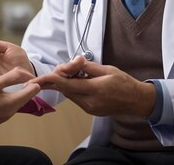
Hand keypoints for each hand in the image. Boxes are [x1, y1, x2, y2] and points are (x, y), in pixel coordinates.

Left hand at [30, 57, 155, 116]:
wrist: (137, 101)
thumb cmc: (124, 82)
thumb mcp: (106, 69)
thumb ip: (86, 67)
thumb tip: (70, 63)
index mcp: (94, 90)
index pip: (66, 85)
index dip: (49, 80)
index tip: (36, 79)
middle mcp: (89, 102)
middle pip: (65, 90)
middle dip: (58, 79)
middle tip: (59, 69)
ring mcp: (89, 108)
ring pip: (69, 94)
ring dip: (65, 83)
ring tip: (74, 72)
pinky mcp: (90, 110)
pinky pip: (76, 98)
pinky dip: (73, 88)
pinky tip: (78, 80)